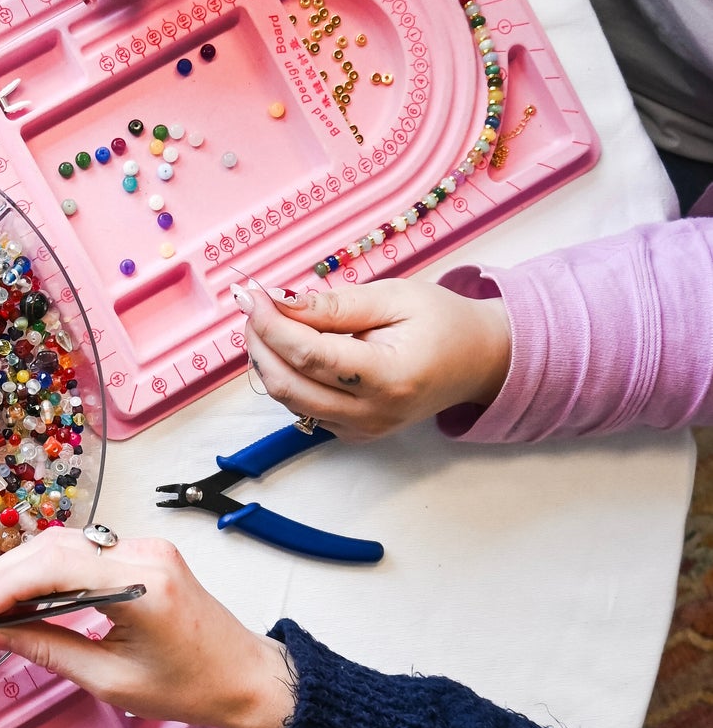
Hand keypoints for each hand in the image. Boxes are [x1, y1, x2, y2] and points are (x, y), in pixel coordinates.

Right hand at [0, 528, 294, 727]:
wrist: (247, 677)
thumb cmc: (189, 688)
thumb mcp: (110, 681)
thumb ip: (48, 650)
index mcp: (142, 587)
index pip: (56, 568)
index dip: (5, 585)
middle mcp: (145, 555)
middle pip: (54, 547)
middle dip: (3, 573)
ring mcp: (147, 548)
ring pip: (66, 544)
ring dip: (21, 568)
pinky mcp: (146, 554)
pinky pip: (85, 552)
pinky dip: (48, 569)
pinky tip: (22, 592)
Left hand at [237, 279, 511, 439]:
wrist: (478, 362)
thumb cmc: (442, 322)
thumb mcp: (394, 297)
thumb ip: (335, 305)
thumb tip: (279, 302)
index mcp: (389, 378)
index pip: (309, 355)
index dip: (271, 324)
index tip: (250, 294)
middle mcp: (372, 414)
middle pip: (288, 385)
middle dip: (260, 342)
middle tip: (253, 305)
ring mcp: (360, 430)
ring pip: (289, 399)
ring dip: (268, 359)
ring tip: (272, 320)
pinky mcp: (351, 433)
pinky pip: (303, 406)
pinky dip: (288, 374)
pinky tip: (293, 345)